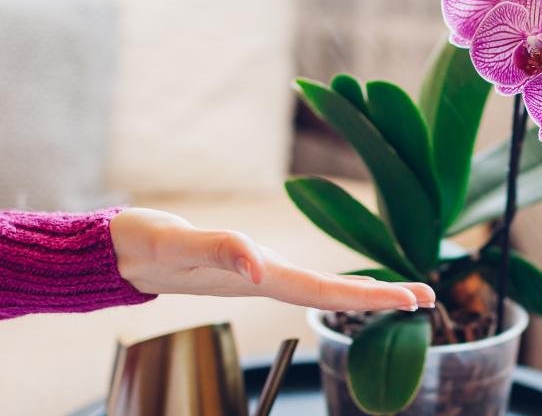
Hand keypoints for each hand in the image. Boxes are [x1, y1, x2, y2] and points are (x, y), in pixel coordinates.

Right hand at [109, 208, 435, 311]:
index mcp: (258, 277)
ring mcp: (253, 276)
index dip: (371, 296)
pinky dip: (329, 283)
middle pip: (331, 294)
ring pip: (318, 289)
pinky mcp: (242, 267)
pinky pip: (298, 280)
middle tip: (426, 299)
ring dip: (359, 293)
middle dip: (379, 298)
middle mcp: (262, 279)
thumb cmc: (145, 244)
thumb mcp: (180, 242)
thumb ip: (217, 250)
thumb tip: (258, 266)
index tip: (414, 299)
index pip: (326, 291)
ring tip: (397, 295)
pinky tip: (337, 285)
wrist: (114, 252)